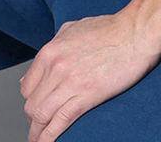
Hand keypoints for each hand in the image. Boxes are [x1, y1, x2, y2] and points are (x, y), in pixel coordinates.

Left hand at [19, 10, 160, 141]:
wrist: (133, 33)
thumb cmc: (107, 29)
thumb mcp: (71, 29)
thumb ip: (53, 46)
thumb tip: (41, 64)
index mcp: (49, 51)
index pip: (27, 86)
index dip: (30, 100)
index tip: (35, 108)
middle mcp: (55, 67)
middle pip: (31, 103)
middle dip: (32, 119)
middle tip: (38, 127)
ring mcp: (70, 83)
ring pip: (42, 115)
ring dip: (37, 132)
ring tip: (38, 141)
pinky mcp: (87, 96)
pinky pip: (62, 121)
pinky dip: (49, 136)